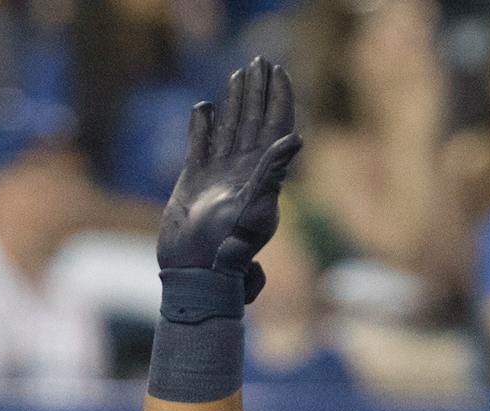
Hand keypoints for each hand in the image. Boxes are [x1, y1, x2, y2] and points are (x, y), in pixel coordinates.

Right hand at [158, 56, 301, 293]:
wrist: (195, 270)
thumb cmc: (229, 248)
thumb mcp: (256, 210)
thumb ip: (273, 172)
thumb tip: (295, 136)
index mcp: (262, 174)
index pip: (276, 126)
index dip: (279, 98)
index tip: (279, 71)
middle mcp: (243, 171)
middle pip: (254, 120)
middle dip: (258, 90)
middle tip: (260, 61)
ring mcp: (218, 174)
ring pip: (230, 127)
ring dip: (235, 102)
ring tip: (238, 75)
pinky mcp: (194, 180)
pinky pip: (200, 144)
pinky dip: (202, 126)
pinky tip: (205, 108)